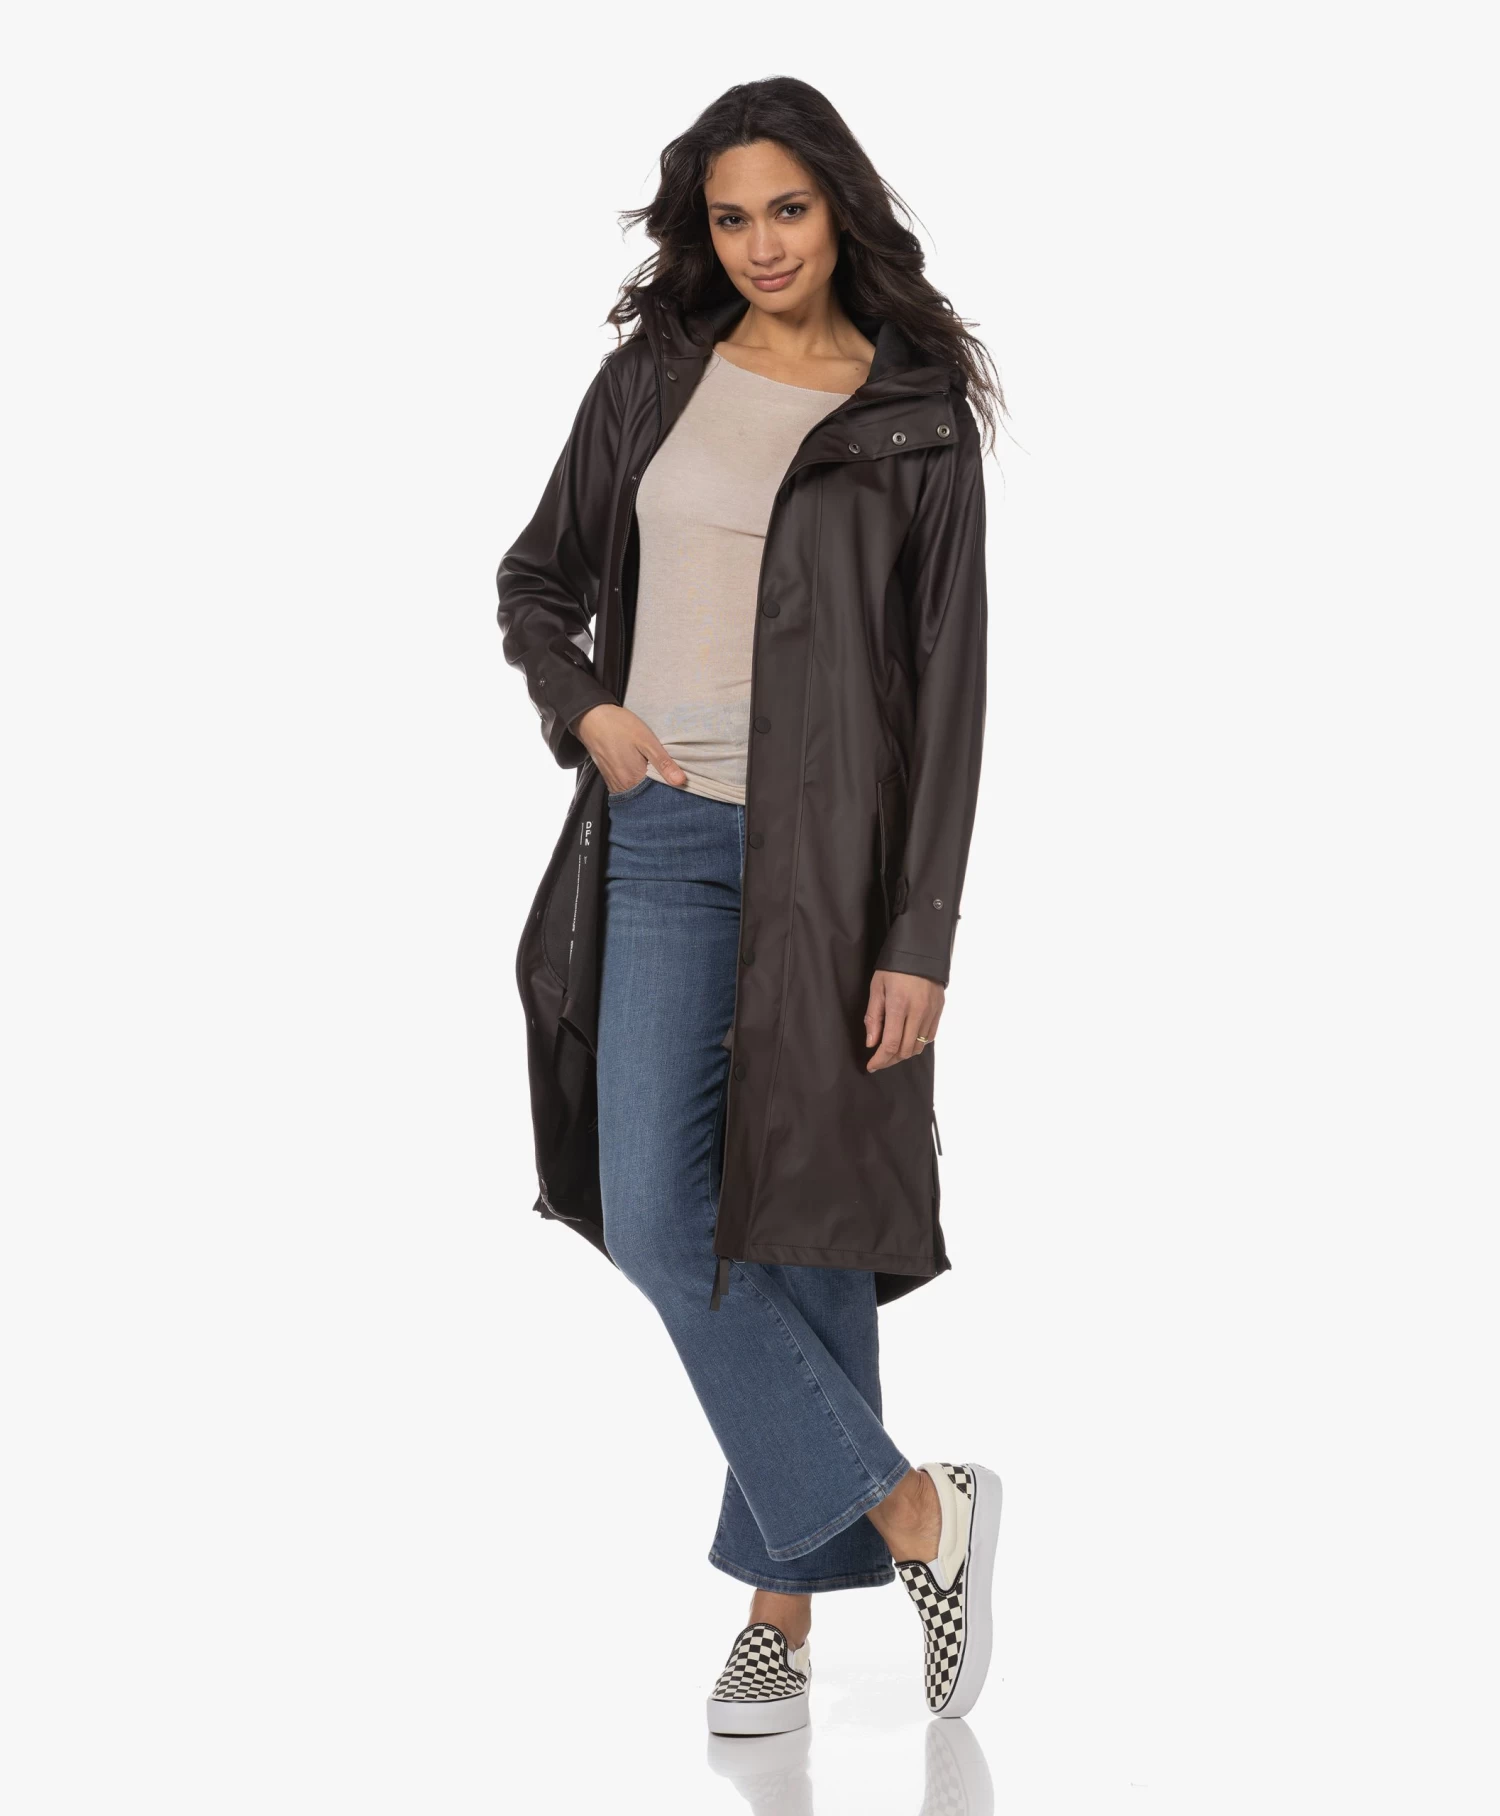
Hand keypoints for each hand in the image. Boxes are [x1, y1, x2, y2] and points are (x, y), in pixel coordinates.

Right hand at [574, 704, 688, 791]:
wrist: (592, 719)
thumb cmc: (620, 727)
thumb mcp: (646, 741)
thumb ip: (663, 763)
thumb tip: (681, 781)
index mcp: (634, 779)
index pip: (659, 795)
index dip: (671, 789)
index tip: (680, 782)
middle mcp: (623, 787)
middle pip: (648, 796)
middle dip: (660, 790)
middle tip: (670, 776)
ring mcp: (615, 784)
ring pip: (638, 793)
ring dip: (649, 787)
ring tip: (658, 774)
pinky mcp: (610, 779)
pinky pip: (628, 788)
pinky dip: (638, 784)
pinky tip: (644, 773)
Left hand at [864, 970, 943, 1071]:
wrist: (921, 950)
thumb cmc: (894, 968)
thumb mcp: (877, 988)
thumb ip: (873, 1017)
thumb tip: (871, 1043)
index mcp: (899, 1005)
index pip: (891, 1044)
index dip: (880, 1060)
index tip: (872, 1066)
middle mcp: (918, 1012)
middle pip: (906, 1050)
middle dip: (891, 1060)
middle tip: (879, 1060)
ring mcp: (931, 1012)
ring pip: (919, 1046)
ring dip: (904, 1054)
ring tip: (892, 1052)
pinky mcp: (939, 1010)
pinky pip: (929, 1036)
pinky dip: (917, 1043)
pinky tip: (907, 1039)